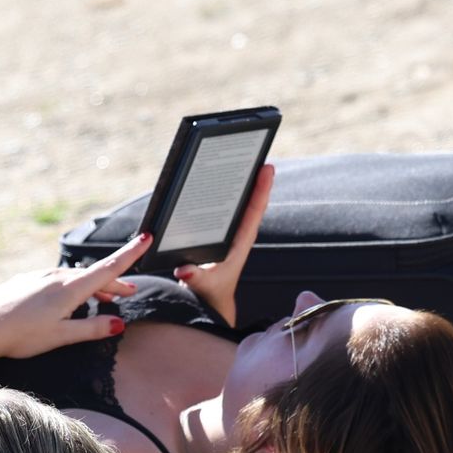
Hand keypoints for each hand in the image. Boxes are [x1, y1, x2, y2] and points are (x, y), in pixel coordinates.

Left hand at [0, 233, 151, 360]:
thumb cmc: (20, 335)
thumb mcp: (61, 336)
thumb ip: (91, 329)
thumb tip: (119, 323)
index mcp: (70, 289)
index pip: (108, 268)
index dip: (130, 254)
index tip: (147, 237)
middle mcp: (56, 277)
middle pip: (93, 275)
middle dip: (113, 281)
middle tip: (129, 291)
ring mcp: (39, 276)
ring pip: (74, 278)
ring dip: (91, 286)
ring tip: (103, 298)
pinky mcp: (26, 280)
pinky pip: (55, 280)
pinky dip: (71, 287)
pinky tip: (68, 301)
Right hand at [172, 163, 273, 326]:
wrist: (212, 300)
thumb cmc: (209, 292)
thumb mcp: (201, 285)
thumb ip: (194, 278)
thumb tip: (184, 270)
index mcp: (240, 242)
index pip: (254, 210)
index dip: (262, 188)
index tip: (268, 167)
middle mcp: (240, 234)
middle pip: (252, 200)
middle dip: (257, 178)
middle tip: (258, 153)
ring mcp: (234, 233)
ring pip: (245, 203)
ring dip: (247, 183)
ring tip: (247, 159)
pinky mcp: (226, 234)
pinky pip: (234, 209)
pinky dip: (234, 193)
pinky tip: (226, 178)